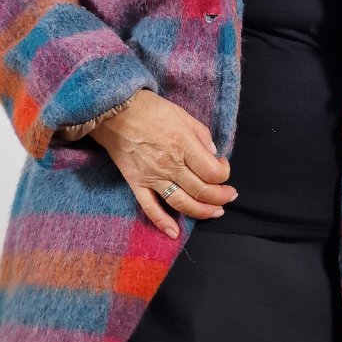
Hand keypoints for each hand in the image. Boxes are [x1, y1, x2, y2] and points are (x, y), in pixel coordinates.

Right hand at [90, 89, 235, 238]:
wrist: (113, 111)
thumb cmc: (149, 109)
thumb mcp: (181, 113)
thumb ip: (200, 133)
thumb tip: (213, 152)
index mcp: (183, 144)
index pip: (212, 171)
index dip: (224, 173)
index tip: (223, 167)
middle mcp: (170, 164)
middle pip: (201, 191)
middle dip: (220, 197)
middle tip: (228, 196)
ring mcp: (152, 177)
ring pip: (182, 203)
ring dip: (202, 212)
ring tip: (215, 212)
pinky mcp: (137, 184)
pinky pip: (150, 208)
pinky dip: (163, 222)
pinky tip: (174, 232)